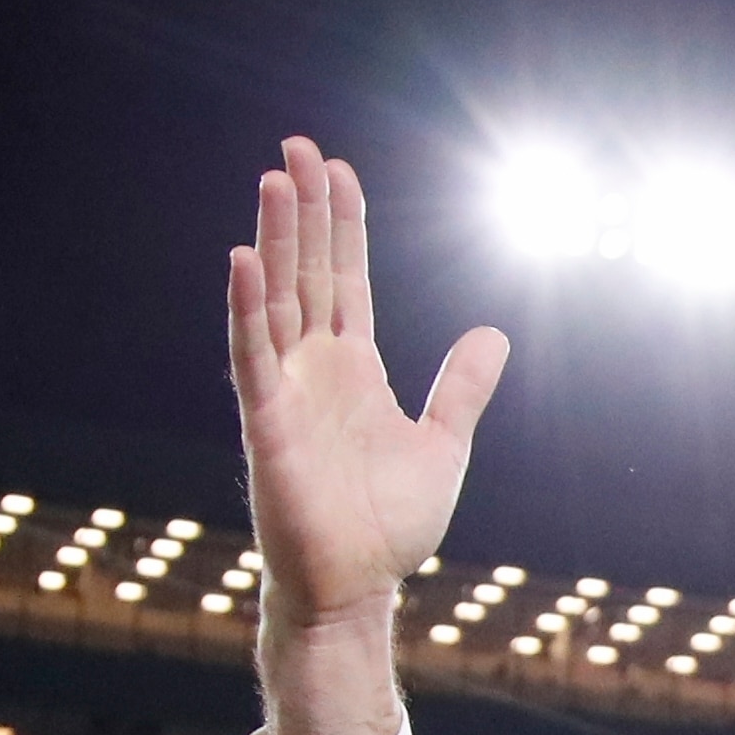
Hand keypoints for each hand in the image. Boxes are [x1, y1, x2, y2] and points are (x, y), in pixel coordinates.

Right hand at [229, 136, 509, 734]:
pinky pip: (252, 358)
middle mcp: (313, 369)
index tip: (339, 169)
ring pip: (276, 299)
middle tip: (296, 146)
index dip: (342, 226)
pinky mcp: (266, 426)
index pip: (344, 279)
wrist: (357, 588)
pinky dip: (247, 309)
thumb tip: (491, 333)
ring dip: (273, 240)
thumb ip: (460, 388)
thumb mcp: (442, 444)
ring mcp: (285, 392)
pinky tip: (243, 261)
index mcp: (352, 369)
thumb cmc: (387, 525)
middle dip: (303, 210)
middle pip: (306, 272)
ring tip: (274, 181)